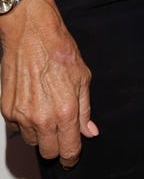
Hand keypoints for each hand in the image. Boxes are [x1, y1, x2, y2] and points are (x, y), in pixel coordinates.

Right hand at [0, 0, 97, 167]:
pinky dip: (26, 121)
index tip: (72, 156)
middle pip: (49, 152)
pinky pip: (18, 127)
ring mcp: (22, 116)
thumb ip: (85, 108)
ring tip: (47, 110)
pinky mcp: (6, 110)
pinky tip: (33, 102)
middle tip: (61, 131)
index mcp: (65, 110)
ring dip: (41, 133)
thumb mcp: (82, 77)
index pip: (69, 150)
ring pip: (33, 141)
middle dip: (57, 145)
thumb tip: (90, 130)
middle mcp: (42, 117)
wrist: (31, 32)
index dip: (72, 156)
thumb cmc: (58, 48)